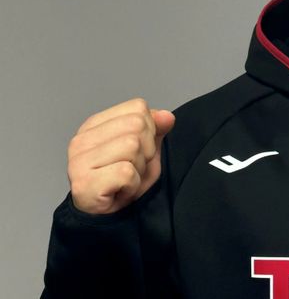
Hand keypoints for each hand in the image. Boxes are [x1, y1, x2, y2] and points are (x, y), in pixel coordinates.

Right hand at [67, 98, 174, 214]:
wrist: (106, 222)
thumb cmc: (123, 184)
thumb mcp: (146, 150)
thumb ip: (156, 129)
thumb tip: (167, 116)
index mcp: (94, 125)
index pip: (138, 108)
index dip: (149, 130)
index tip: (138, 151)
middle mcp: (82, 139)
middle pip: (137, 125)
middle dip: (146, 151)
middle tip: (132, 170)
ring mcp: (78, 161)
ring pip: (133, 146)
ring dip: (139, 169)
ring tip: (125, 181)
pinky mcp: (83, 183)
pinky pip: (127, 173)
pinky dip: (132, 185)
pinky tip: (120, 192)